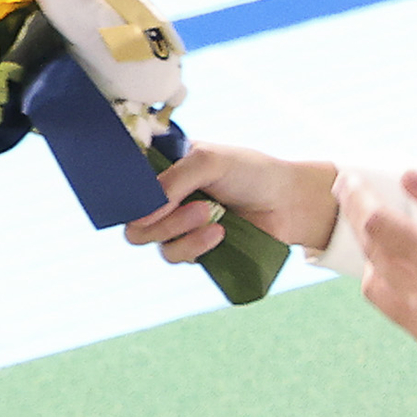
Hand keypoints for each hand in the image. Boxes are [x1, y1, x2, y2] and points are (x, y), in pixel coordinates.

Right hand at [122, 141, 337, 263]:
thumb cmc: (252, 172)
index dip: (128, 196)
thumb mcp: (210, 161)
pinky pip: (177, 256)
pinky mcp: (196, 249)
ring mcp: (179, 226)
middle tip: (196, 207)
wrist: (289, 201)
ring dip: (179, 231)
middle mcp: (166, 199)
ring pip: (153, 242)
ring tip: (211, 216)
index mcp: (164, 171)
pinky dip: (195, 246)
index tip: (146, 198)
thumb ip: (172, 180)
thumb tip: (142, 214)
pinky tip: (220, 233)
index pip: (127, 186)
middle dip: (158, 219)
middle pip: (134, 221)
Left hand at [348, 174, 416, 378]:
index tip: (349, 182)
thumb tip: (411, 179)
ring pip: (379, 292)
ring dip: (380, 264)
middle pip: (372, 257)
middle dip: (365, 226)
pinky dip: (406, 295)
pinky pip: (405, 319)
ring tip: (400, 246)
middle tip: (370, 206)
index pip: (377, 226)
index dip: (357, 199)